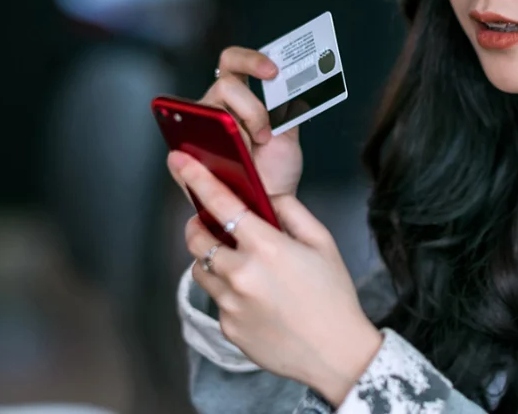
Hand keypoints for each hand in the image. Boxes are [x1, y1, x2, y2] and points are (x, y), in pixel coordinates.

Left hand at [169, 150, 381, 405]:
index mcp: (266, 247)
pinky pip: (216, 301)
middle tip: (211, 225)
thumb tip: (266, 196)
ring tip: (240, 266)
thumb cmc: (334, 297)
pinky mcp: (227, 327)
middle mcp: (241, 274)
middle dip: (198, 226)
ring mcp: (231, 303)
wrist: (337, 354)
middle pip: (195, 239)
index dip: (197, 179)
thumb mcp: (322, 242)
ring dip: (212, 261)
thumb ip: (291, 211)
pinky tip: (257, 301)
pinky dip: (228, 294)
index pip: (220, 204)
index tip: (181, 163)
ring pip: (201, 270)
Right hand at [203, 47, 302, 197]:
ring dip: (238, 133)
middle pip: (225, 83)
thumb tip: (294, 85)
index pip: (234, 62)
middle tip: (265, 131)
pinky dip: (213, 153)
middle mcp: (216, 106)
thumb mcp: (288, 133)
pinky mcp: (185, 153)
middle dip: (252, 108)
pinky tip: (228, 162)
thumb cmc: (274, 170)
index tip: (273, 71)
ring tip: (250, 152)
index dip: (251, 60)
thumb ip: (288, 107)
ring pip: (212, 110)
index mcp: (239, 97)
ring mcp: (198, 127)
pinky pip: (188, 143)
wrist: (266, 202)